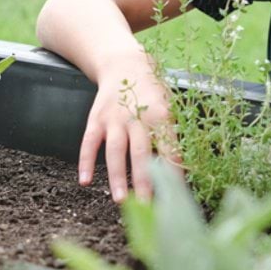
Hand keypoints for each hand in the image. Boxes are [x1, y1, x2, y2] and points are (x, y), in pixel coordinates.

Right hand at [79, 53, 177, 201]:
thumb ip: (174, 134)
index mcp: (161, 115)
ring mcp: (114, 119)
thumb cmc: (153, 93)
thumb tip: (185, 170)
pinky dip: (85, 162)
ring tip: (120, 200)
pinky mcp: (95, 119)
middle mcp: (137, 117)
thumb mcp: (170, 106)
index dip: (173, 172)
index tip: (176, 195)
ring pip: (115, 151)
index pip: (169, 148)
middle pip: (141, 153)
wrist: (124, 64)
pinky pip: (88, 143)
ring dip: (117, 176)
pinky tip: (85, 182)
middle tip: (147, 205)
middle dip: (144, 181)